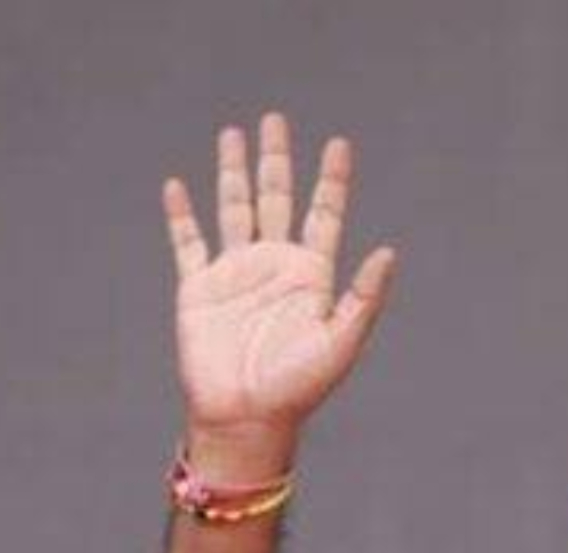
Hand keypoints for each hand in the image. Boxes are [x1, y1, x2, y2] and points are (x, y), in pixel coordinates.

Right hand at [162, 112, 395, 481]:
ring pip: (234, 208)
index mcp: (310, 276)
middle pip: (276, 198)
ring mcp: (235, 274)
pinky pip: (188, 242)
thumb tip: (390, 250)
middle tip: (276, 119)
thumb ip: (363, 296)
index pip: (324, 214)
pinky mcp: (198, 288)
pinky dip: (181, 214)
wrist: (246, 419)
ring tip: (233, 134)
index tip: (339, 144)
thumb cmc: (297, 389)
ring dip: (233, 172)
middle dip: (276, 159)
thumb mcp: (340, 341)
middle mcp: (273, 266)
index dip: (332, 180)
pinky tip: (178, 185)